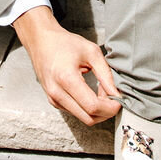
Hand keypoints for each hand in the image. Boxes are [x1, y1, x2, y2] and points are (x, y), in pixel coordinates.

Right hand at [12, 5, 121, 126]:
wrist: (41, 41)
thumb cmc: (64, 43)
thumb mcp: (91, 52)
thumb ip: (106, 74)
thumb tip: (117, 93)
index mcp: (66, 79)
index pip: (92, 106)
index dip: (110, 107)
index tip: (119, 99)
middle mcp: (57, 93)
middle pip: (88, 118)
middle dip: (106, 112)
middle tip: (113, 97)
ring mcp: (53, 99)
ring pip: (82, 118)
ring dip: (97, 110)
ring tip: (102, 93)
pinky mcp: (53, 101)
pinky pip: (75, 112)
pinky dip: (87, 108)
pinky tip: (91, 94)